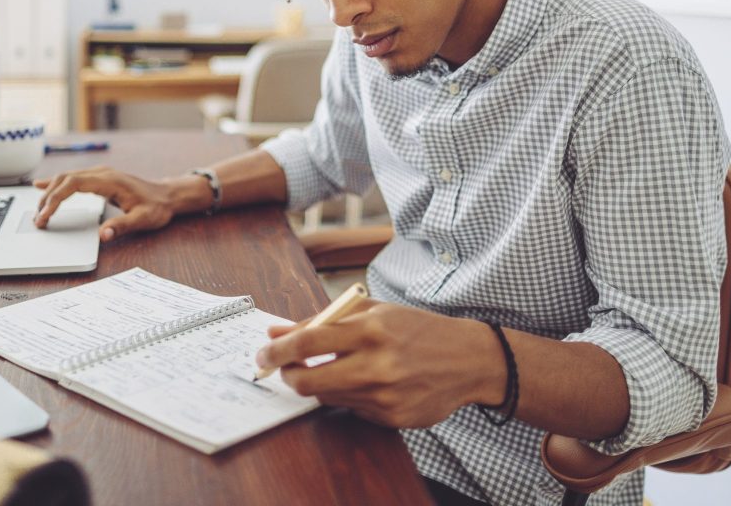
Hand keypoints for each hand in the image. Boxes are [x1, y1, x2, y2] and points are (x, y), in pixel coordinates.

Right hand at [32, 165, 179, 241]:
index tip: (45, 214)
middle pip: (65, 179)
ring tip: (39, 211)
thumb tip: (102, 235)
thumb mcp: (143, 219)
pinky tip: (42, 186)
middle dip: (48, 198)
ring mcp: (100, 174)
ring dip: (50, 192)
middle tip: (38, 219)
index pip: (73, 184)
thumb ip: (122, 226)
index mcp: (110, 180)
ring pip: (66, 177)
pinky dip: (56, 184)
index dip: (56, 198)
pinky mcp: (99, 179)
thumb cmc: (157, 207)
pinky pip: (73, 178)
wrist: (168, 195)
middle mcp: (102, 173)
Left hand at [255, 300, 501, 428]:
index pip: (309, 341)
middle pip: (309, 381)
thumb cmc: (416, 329)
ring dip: (321, 383)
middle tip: (285, 369)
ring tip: (338, 368)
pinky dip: (350, 396)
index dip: (279, 351)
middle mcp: (376, 365)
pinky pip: (352, 410)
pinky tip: (370, 383)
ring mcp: (384, 396)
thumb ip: (322, 320)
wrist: (468, 359)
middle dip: (289, 376)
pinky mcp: (392, 419)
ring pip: (327, 396)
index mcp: (371, 329)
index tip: (263, 354)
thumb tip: (276, 333)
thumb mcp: (373, 311)